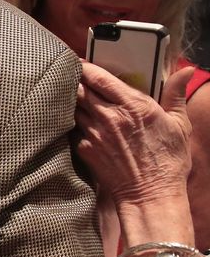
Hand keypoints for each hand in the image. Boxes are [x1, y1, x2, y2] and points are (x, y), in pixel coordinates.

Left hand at [75, 63, 193, 209]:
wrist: (150, 194)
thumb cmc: (168, 161)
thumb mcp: (179, 124)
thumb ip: (176, 93)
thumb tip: (185, 70)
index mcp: (133, 105)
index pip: (99, 77)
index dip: (86, 67)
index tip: (80, 62)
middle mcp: (110, 116)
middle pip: (79, 88)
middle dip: (74, 80)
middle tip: (72, 77)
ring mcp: (94, 133)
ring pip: (72, 107)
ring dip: (71, 101)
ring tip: (71, 97)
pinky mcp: (84, 149)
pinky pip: (72, 129)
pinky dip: (72, 123)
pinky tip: (75, 123)